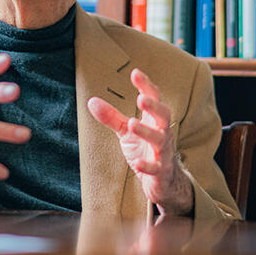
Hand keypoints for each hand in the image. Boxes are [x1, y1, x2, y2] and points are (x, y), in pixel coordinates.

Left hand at [86, 68, 192, 215]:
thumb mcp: (126, 131)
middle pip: (164, 116)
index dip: (146, 86)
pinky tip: (137, 163)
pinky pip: (156, 169)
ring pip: (160, 140)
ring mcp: (163, 153)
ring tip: (132, 124)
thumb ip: (112, 116)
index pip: (154, 98)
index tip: (135, 73)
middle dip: (154, 107)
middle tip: (141, 99)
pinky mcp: (161, 172)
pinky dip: (147, 165)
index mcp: (153, 120)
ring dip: (147, 132)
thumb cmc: (144, 149)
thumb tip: (91, 101)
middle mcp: (162, 133)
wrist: (163, 180)